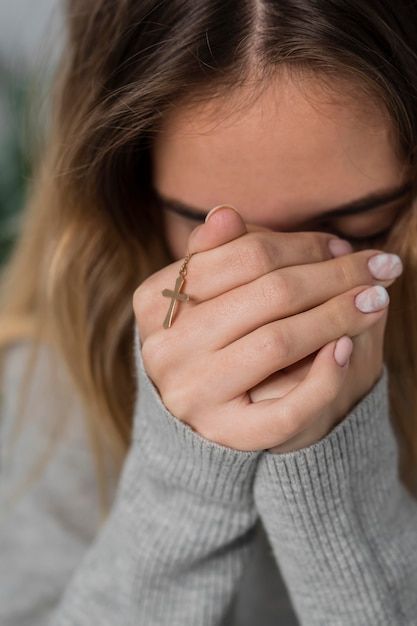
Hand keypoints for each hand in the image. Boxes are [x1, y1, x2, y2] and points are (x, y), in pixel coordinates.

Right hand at [132, 206, 400, 451]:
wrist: (193, 412)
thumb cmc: (206, 338)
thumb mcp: (200, 293)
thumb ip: (214, 254)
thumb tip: (227, 214)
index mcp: (155, 303)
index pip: (244, 254)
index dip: (301, 244)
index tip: (341, 244)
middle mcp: (167, 349)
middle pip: (269, 295)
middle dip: (334, 274)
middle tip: (379, 266)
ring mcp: (194, 394)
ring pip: (279, 342)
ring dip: (339, 314)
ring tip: (377, 299)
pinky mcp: (227, 434)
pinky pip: (286, 409)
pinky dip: (324, 377)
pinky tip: (347, 347)